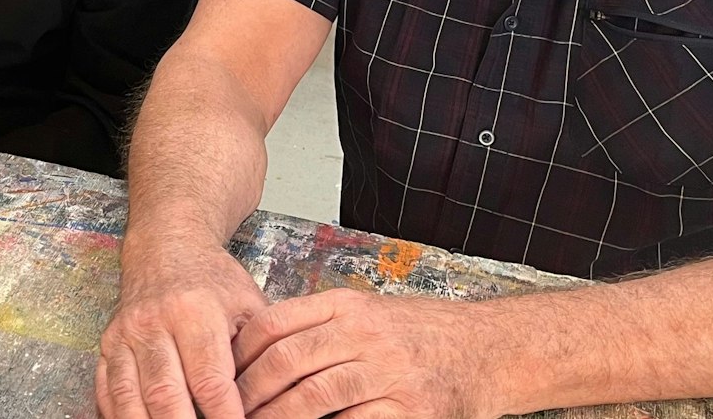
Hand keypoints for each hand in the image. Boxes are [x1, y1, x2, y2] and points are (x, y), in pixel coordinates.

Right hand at [96, 240, 268, 418]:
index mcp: (195, 311)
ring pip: (129, 396)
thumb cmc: (213, 281)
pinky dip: (118, 415)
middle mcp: (154, 322)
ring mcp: (126, 334)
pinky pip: (106, 389)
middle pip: (165, 393)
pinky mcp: (108, 344)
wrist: (166, 247)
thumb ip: (258, 351)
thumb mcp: (248, 304)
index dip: (224, 417)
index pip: (210, 379)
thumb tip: (266, 401)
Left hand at [233, 288, 497, 418]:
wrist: (492, 349)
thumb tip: (260, 350)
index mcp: (347, 305)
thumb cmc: (423, 333)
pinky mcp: (410, 410)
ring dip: (276, 417)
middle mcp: (364, 333)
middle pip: (286, 362)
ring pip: (313, 397)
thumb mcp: (368, 311)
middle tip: (227, 412)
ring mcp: (388, 372)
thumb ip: (319, 325)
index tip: (220, 376)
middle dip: (249, 393)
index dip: (240, 354)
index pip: (274, 324)